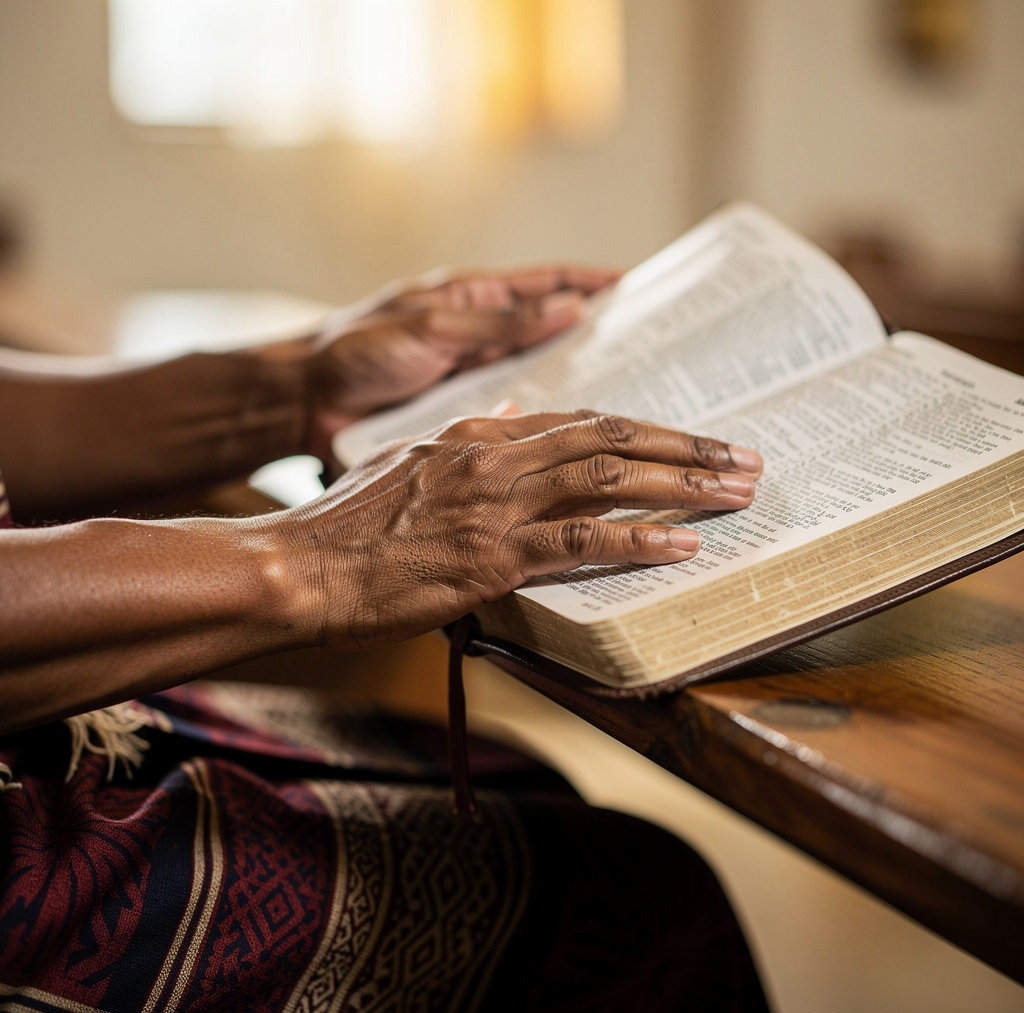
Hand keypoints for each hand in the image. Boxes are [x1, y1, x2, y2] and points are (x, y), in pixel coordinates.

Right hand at [277, 411, 761, 648]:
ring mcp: (493, 504)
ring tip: (737, 489)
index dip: (642, 430)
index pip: (578, 422)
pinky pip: (580, 542)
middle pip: (610, 438)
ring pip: (608, 479)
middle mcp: (492, 457)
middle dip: (686, 445)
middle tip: (742, 456)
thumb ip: (463, 443)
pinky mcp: (489, 556)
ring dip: (683, 483)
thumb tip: (506, 415)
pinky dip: (638, 540)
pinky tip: (683, 543)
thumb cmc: (347, 529)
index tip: (687, 439)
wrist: (297, 567)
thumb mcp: (405, 466)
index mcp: (473, 436)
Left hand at [302, 266, 619, 463]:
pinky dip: (539, 427)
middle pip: (550, 333)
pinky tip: (570, 446)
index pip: (545, 283)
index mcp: (472, 299)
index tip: (638, 286)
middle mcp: (479, 336)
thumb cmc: (358, 350)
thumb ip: (499, 325)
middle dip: (596, 339)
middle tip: (647, 354)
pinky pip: (510, 417)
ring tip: (623, 405)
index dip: (593, 282)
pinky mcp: (459, 417)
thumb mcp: (433, 329)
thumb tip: (570, 310)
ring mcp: (470, 378)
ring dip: (573, 390)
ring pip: (535, 379)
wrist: (305, 402)